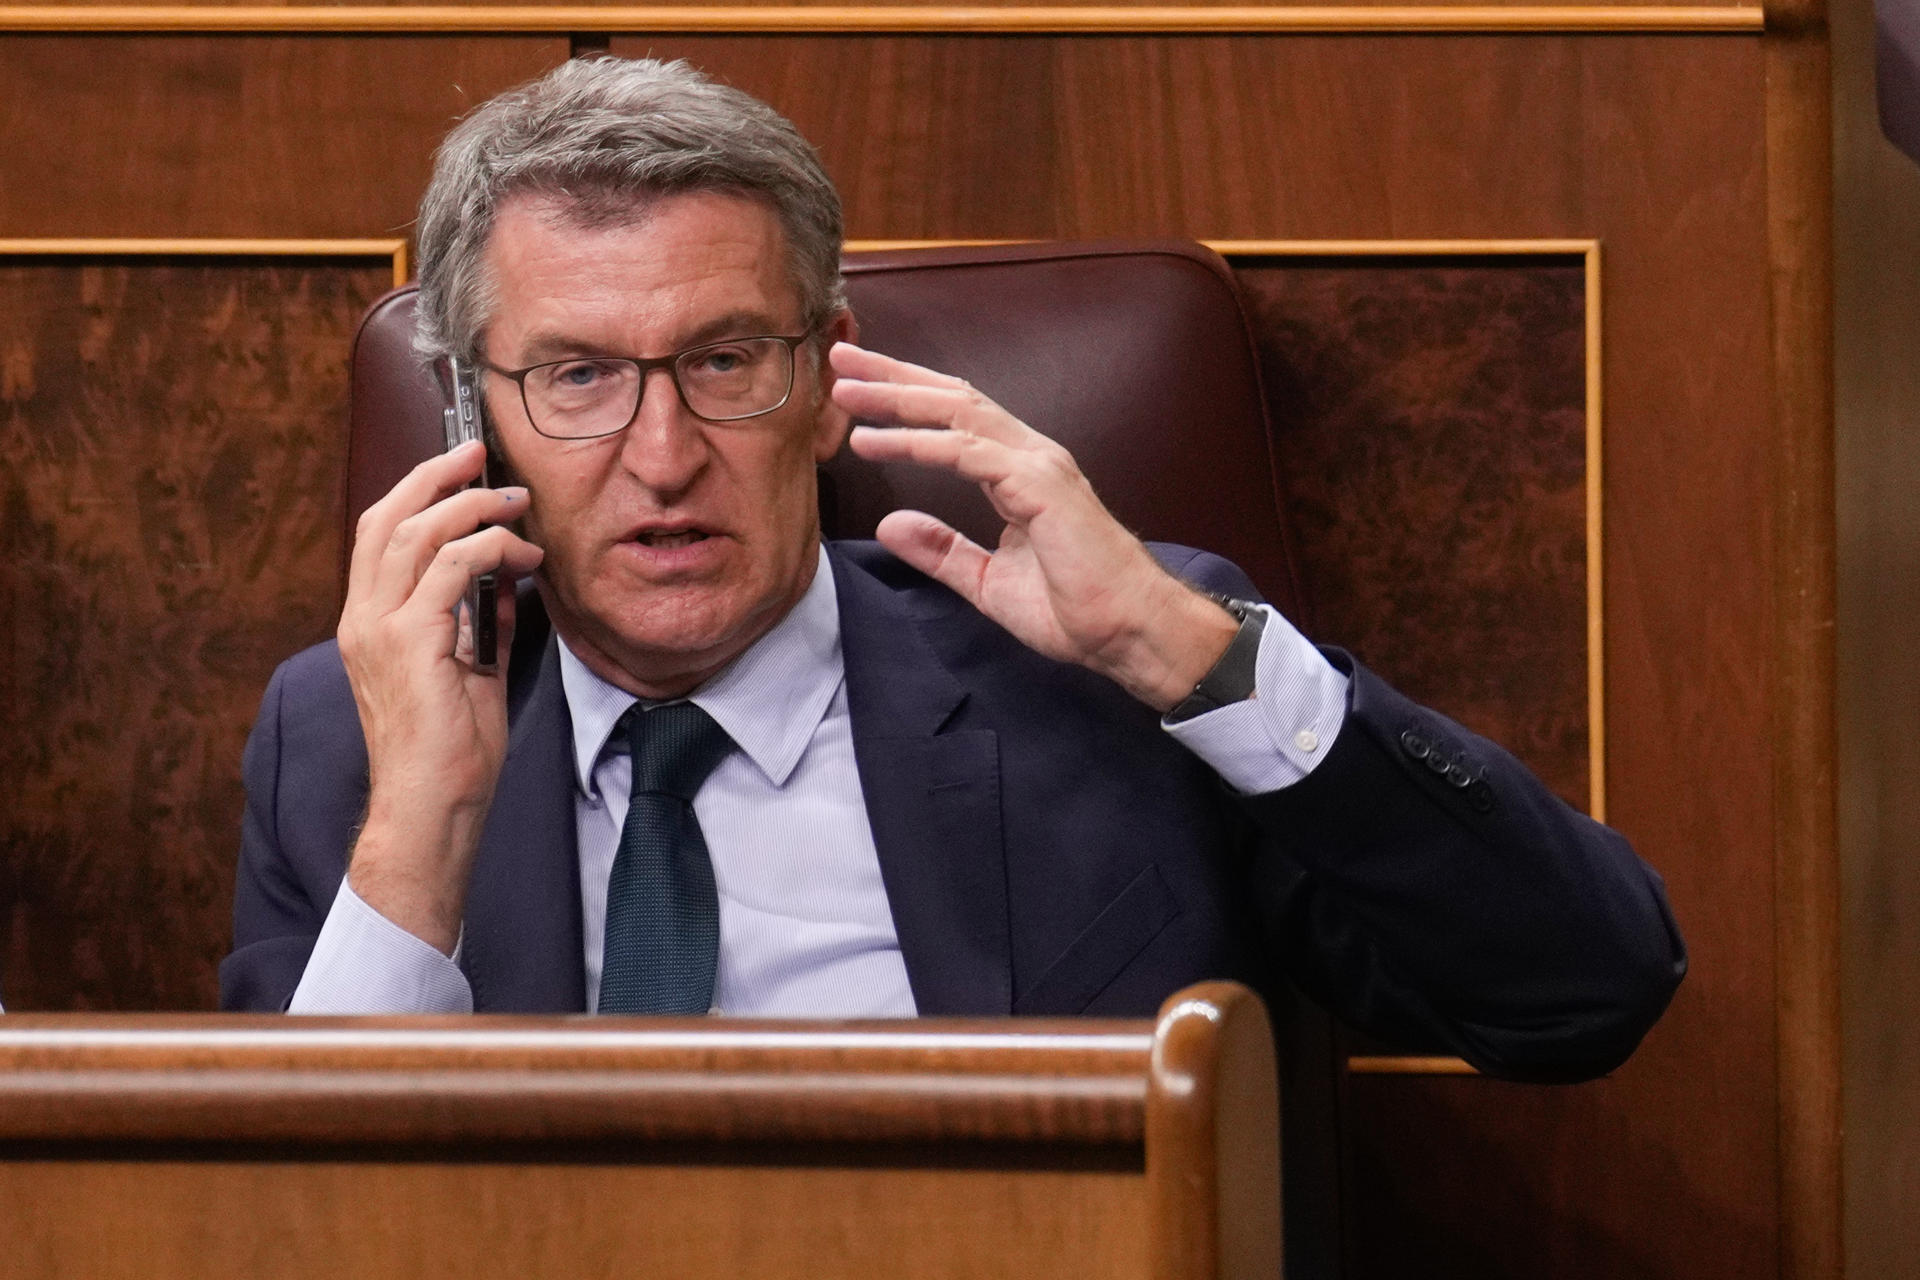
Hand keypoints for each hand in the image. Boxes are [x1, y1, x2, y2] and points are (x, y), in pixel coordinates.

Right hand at [335, 440, 544, 951]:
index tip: (459, 470)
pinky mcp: (411, 642)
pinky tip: (524, 557)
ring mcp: (380, 629)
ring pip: (415, 533)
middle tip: (478, 455)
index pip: (378, 535)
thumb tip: (507, 582)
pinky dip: (491, 550)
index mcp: (368, 625)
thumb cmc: (451, 754)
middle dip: (433, 477)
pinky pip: (451, 568)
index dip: (416, 492)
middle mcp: (363, 619)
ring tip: (515, 501)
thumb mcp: (470, 672)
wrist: (432, 806)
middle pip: (386, 518)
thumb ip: (479, 623)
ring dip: (471, 507)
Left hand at [829, 343, 1236, 711]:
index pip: (956, 419)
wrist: (1130, 632)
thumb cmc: (1076, 610)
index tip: (857, 386)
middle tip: (840, 360)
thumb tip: (890, 525)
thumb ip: (941, 550)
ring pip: (957, 414)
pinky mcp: (1040, 486)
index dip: (905, 397)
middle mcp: (1030, 456)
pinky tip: (876, 441)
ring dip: (897, 399)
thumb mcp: (987, 580)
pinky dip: (918, 443)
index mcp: (1020, 472)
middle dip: (894, 377)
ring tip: (845, 391)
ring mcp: (1038, 466)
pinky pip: (967, 454)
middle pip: (953, 399)